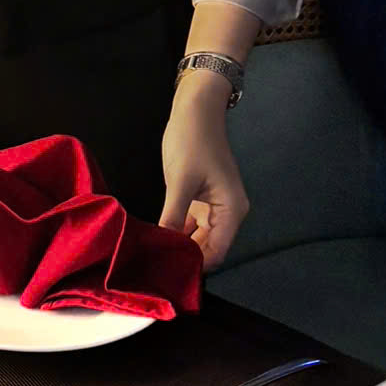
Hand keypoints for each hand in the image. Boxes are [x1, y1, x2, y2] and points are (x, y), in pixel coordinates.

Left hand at [159, 71, 249, 271]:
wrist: (195, 110)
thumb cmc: (192, 143)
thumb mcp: (180, 182)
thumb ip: (172, 217)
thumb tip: (163, 247)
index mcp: (231, 211)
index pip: (216, 252)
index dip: (196, 266)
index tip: (169, 275)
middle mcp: (227, 213)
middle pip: (208, 248)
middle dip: (186, 258)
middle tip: (156, 271)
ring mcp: (213, 207)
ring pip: (198, 237)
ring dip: (180, 246)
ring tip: (154, 260)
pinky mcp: (199, 199)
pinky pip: (190, 224)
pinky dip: (177, 232)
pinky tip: (158, 240)